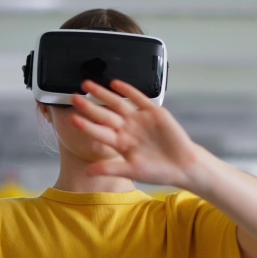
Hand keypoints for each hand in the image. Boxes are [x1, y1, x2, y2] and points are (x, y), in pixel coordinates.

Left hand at [70, 80, 199, 186]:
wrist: (183, 165)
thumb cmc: (159, 171)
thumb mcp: (132, 171)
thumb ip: (110, 169)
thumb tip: (88, 173)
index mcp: (120, 143)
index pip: (99, 132)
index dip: (86, 126)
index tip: (73, 119)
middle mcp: (127, 129)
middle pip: (104, 115)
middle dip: (89, 106)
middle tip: (74, 97)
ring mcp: (139, 119)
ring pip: (117, 104)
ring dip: (103, 94)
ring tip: (88, 85)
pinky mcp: (153, 112)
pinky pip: (138, 99)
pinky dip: (128, 91)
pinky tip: (116, 84)